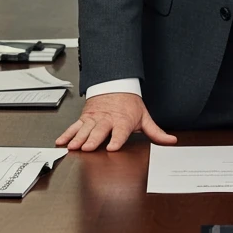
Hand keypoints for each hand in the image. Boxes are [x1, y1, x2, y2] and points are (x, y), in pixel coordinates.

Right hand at [55, 92, 177, 151]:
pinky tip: (61, 141)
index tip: (112, 147)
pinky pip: (75, 126)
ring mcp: (94, 119)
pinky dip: (67, 134)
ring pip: (85, 129)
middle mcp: (107, 120)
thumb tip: (171, 141)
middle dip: (93, 139)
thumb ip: (156, 132)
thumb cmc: (130, 104)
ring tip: (72, 146)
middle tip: (87, 147)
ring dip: (78, 138)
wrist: (116, 85)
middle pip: (99, 131)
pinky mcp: (85, 118)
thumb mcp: (144, 117)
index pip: (120, 132)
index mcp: (123, 121)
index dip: (116, 140)